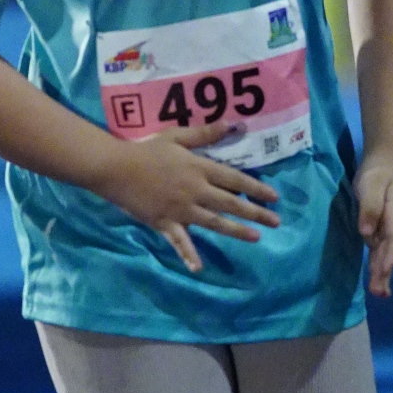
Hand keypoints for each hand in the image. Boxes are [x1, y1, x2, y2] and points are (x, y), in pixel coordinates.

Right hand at [99, 121, 280, 273]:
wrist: (116, 168)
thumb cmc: (146, 150)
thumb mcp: (177, 137)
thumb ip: (205, 134)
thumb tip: (233, 124)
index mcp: (199, 168)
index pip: (234, 179)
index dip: (256, 188)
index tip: (274, 197)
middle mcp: (195, 190)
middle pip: (230, 203)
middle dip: (255, 212)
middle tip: (276, 221)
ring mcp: (181, 210)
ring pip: (214, 222)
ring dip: (236, 231)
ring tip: (256, 237)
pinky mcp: (164, 223)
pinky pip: (179, 242)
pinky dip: (188, 255)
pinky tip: (199, 268)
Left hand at [354, 153, 392, 296]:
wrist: (387, 163)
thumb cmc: (379, 173)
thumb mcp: (372, 184)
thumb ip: (370, 206)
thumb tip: (366, 231)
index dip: (390, 256)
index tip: (384, 272)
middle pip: (391, 251)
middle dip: (385, 272)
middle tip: (379, 293)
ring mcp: (389, 229)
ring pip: (385, 254)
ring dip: (382, 273)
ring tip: (378, 293)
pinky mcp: (380, 229)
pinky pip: (379, 251)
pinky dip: (378, 265)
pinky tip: (375, 279)